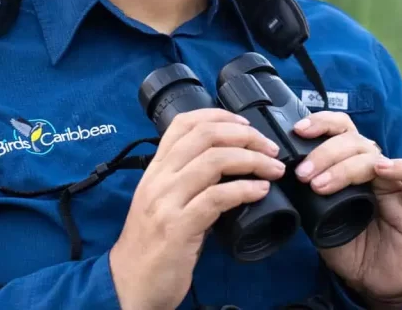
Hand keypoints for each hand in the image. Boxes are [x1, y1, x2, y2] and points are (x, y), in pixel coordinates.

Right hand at [109, 109, 285, 309]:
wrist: (128, 285)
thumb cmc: (152, 246)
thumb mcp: (164, 203)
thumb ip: (189, 183)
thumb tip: (231, 171)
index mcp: (156, 170)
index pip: (183, 123)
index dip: (219, 116)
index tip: (246, 124)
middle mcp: (159, 179)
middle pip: (205, 136)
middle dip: (245, 136)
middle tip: (270, 148)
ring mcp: (166, 201)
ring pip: (215, 161)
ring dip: (253, 160)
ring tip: (273, 169)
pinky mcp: (178, 227)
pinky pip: (217, 197)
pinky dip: (245, 189)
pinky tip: (261, 191)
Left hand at [292, 112, 401, 307]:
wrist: (373, 280)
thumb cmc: (348, 246)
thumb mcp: (319, 217)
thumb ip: (307, 195)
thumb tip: (282, 175)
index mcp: (351, 164)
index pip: (340, 130)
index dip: (321, 124)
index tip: (298, 131)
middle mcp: (373, 167)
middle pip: (352, 140)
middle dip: (324, 153)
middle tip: (303, 175)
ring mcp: (394, 182)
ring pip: (372, 156)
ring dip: (344, 167)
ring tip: (320, 186)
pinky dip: (399, 167)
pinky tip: (381, 168)